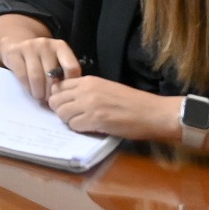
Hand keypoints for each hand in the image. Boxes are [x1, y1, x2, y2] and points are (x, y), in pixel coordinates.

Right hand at [0, 34, 82, 101]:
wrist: (18, 43)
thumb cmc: (42, 58)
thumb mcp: (56, 60)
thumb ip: (64, 73)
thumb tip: (68, 94)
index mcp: (60, 46)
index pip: (72, 67)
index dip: (70, 84)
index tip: (65, 92)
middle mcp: (46, 44)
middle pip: (52, 75)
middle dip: (52, 92)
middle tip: (51, 101)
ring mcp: (29, 47)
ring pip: (36, 77)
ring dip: (39, 93)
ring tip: (41, 98)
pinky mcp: (14, 52)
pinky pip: (22, 76)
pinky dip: (28, 88)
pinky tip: (31, 91)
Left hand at [48, 76, 178, 141]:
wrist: (153, 112)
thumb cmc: (133, 102)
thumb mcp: (106, 88)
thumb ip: (87, 90)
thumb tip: (69, 99)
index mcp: (89, 80)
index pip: (59, 86)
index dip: (59, 98)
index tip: (65, 105)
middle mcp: (86, 90)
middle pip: (55, 100)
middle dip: (60, 110)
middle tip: (71, 117)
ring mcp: (90, 104)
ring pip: (62, 113)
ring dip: (68, 120)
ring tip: (81, 123)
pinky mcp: (97, 120)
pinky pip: (74, 125)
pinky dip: (79, 129)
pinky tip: (90, 129)